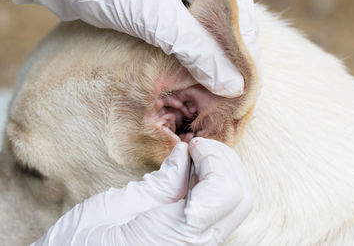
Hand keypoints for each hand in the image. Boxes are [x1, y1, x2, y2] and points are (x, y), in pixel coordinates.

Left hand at [11, 0, 258, 97]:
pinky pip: (192, 30)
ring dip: (210, 59)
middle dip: (228, 60)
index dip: (244, 56)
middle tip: (226, 97)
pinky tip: (193, 73)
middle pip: (230, 24)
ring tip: (212, 91)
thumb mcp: (157, 19)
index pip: (243, 16)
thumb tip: (232, 85)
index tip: (242, 92)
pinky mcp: (171, 0)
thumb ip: (197, 50)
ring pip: (211, 30)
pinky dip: (194, 52)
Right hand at [33, 138, 252, 245]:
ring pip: (236, 201)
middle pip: (240, 196)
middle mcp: (197, 242)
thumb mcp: (121, 207)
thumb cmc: (85, 241)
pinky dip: (213, 180)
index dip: (215, 160)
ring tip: (195, 155)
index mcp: (181, 235)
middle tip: (197, 146)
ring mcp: (196, 241)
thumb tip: (186, 153)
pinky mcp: (190, 236)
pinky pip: (218, 206)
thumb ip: (162, 183)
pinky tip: (192, 170)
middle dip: (225, 162)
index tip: (193, 145)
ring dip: (222, 169)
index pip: (228, 193)